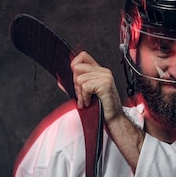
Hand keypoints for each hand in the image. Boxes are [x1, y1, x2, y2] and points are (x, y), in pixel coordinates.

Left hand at [70, 51, 144, 171]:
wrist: (114, 120)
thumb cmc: (102, 109)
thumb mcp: (86, 94)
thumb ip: (74, 86)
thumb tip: (61, 81)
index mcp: (99, 71)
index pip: (82, 56)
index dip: (74, 64)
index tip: (74, 80)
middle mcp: (103, 72)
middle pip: (77, 67)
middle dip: (75, 84)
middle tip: (82, 95)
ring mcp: (105, 77)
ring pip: (80, 79)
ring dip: (80, 93)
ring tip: (86, 100)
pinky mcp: (104, 84)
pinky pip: (85, 86)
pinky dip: (85, 97)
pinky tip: (90, 102)